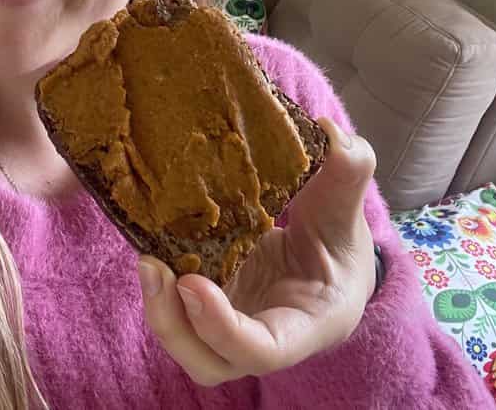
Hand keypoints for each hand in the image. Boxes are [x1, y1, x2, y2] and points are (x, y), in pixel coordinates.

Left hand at [137, 117, 377, 386]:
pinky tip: (149, 242)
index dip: (224, 328)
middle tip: (155, 268)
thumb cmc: (340, 236)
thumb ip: (349, 169)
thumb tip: (328, 133)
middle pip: (211, 362)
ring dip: (159, 308)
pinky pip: (177, 309)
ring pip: (186, 342)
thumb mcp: (347, 203)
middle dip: (174, 326)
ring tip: (146, 258)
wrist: (327, 252)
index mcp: (309, 323)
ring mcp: (231, 325)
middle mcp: (265, 335)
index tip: (194, 284)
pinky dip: (160, 285)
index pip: (265, 350)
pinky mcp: (208, 304)